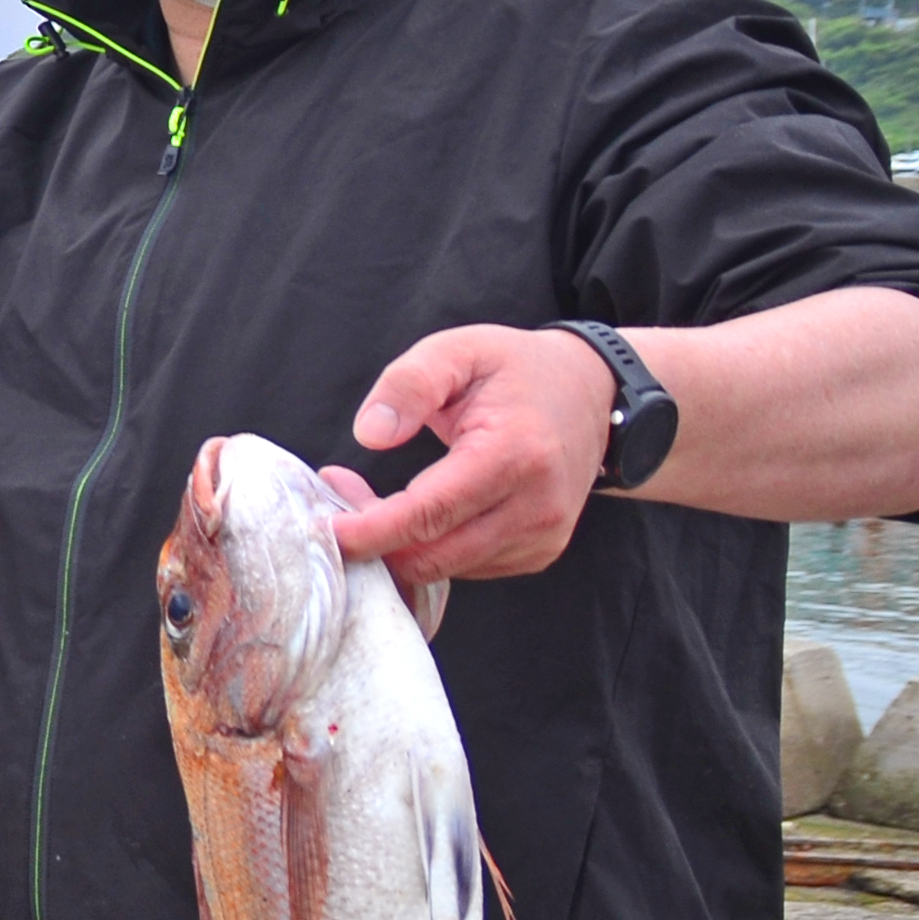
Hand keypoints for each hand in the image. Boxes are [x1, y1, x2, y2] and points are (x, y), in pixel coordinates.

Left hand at [321, 325, 614, 585]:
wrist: (594, 394)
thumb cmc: (517, 370)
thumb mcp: (458, 350)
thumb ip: (410, 383)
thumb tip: (371, 434)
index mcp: (515, 454)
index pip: (430, 514)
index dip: (370, 529)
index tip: (324, 528)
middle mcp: (537, 506)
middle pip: (432, 555)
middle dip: (373, 540)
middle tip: (338, 497)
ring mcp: (543, 535)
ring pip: (445, 569)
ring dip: (397, 547)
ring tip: (369, 497)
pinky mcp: (539, 551)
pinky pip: (466, 567)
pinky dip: (428, 550)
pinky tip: (412, 514)